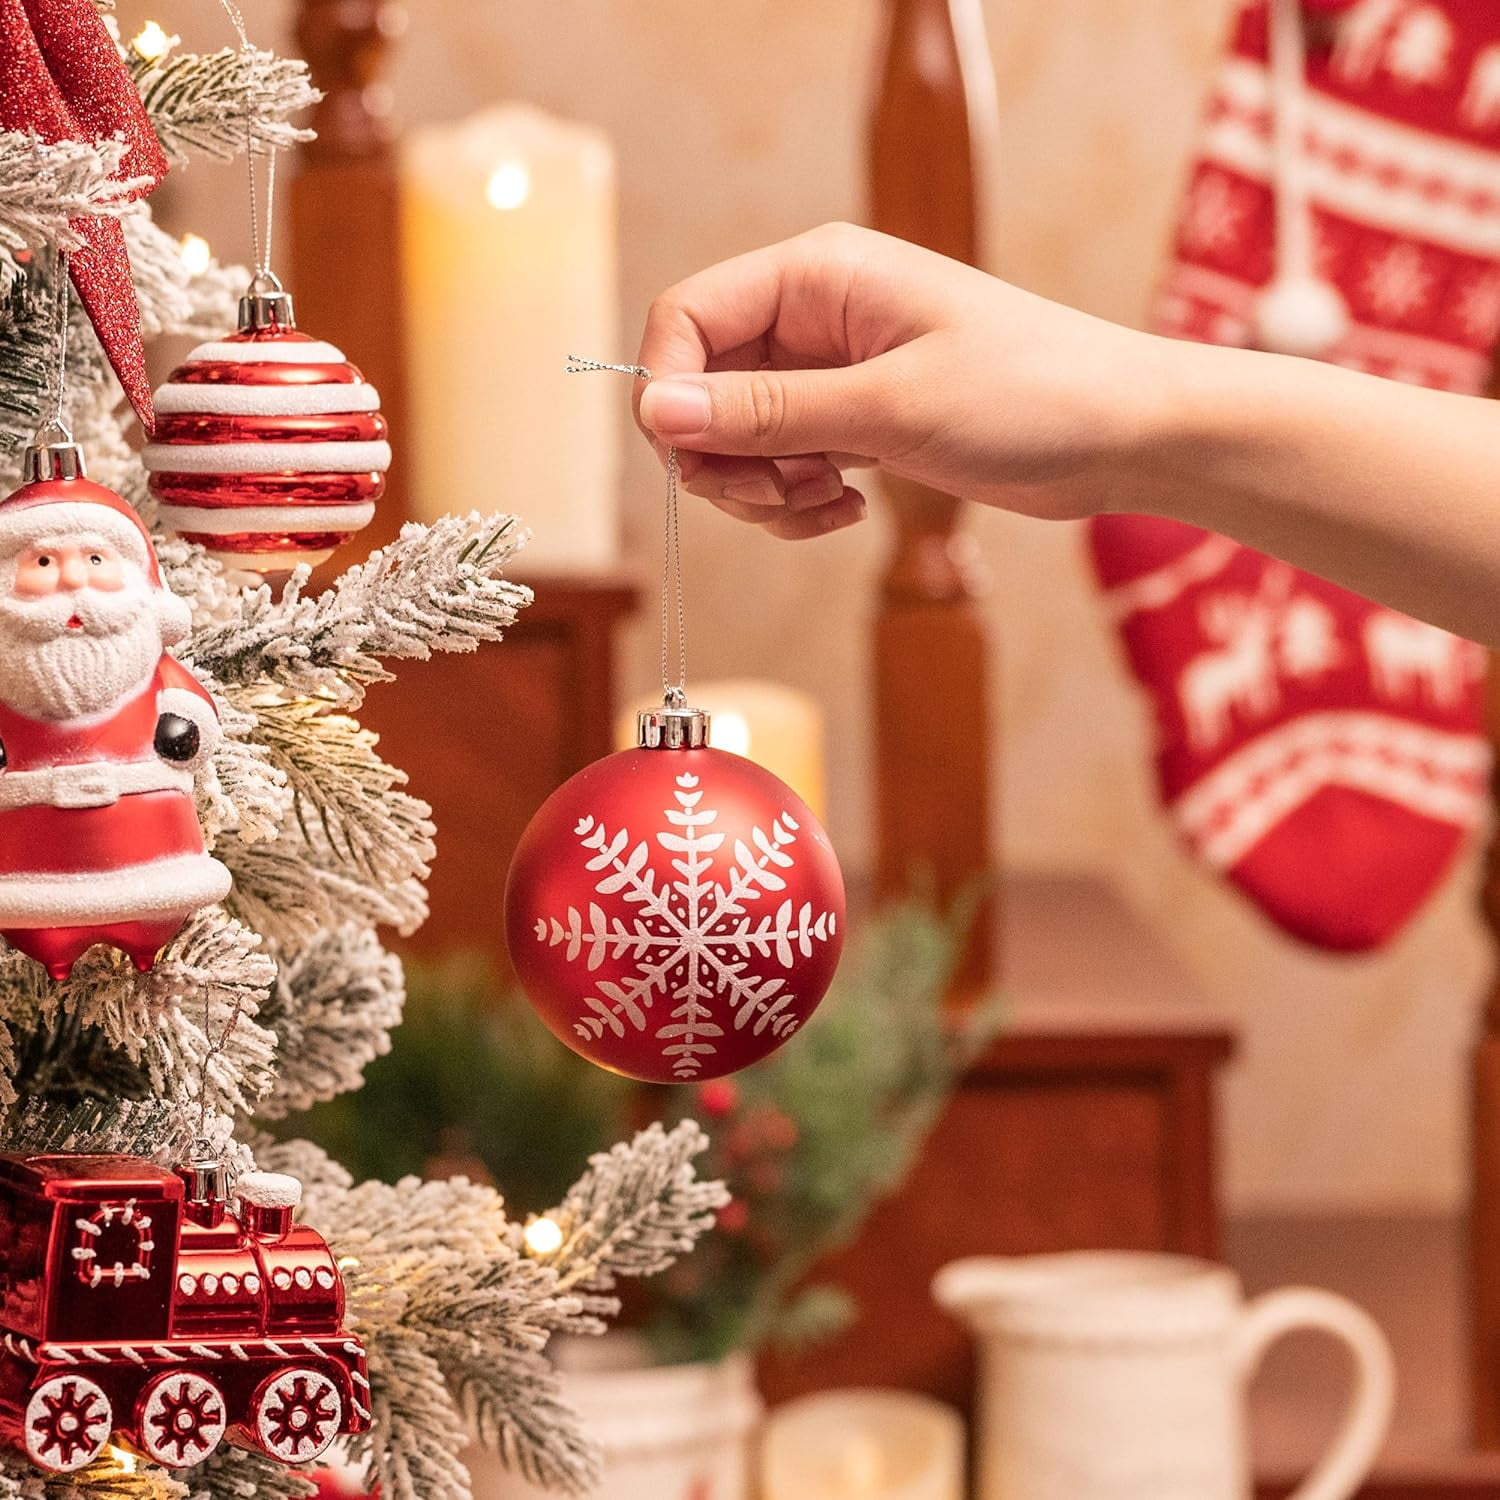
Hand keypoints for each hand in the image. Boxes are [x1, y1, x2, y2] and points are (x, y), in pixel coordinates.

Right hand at [634, 223, 1170, 538]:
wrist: (1121, 435)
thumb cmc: (1030, 393)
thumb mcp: (889, 406)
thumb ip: (769, 412)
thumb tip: (659, 410)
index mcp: (818, 276)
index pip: (688, 317)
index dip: (669, 389)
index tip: (688, 460)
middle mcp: (815, 318)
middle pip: (703, 387)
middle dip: (721, 457)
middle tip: (774, 497)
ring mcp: (833, 372)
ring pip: (738, 437)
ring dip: (761, 489)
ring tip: (825, 504)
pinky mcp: (855, 421)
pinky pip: (783, 465)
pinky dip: (795, 501)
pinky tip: (845, 510)